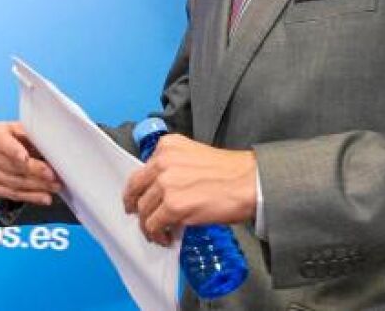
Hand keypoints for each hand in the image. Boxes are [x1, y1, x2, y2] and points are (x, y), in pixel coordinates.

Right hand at [0, 121, 62, 204]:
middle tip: (52, 175)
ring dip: (36, 186)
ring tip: (54, 187)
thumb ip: (35, 133)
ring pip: (13, 182)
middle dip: (34, 171)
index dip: (13, 150)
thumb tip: (48, 141)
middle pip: (10, 165)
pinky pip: (12, 194)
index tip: (25, 157)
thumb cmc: (24, 138)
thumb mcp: (29, 130)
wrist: (15, 150)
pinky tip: (44, 197)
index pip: (1, 141)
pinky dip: (31, 196)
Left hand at [122, 134, 256, 245]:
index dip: (138, 189)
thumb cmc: (230, 172)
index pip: (142, 170)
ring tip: (158, 233)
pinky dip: (157, 234)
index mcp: (167, 146)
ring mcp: (166, 183)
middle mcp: (162, 161)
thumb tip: (162, 192)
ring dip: (148, 225)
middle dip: (135, 206)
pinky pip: (154, 224)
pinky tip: (166, 238)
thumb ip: (174, 168)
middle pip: (136, 189)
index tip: (138, 198)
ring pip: (143, 209)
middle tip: (138, 217)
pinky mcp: (173, 205)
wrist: (249, 182)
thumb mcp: (194, 157)